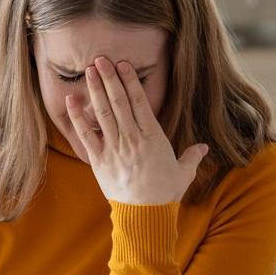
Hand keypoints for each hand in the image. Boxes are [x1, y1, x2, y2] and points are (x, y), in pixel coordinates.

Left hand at [64, 56, 207, 205]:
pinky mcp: (99, 160)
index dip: (130, 81)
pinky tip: (71, 100)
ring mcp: (114, 148)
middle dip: (109, 78)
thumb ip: (192, 156)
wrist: (145, 215)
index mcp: (153, 137)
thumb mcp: (183, 172)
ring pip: (103, 113)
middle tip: (100, 59)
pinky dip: (78, 117)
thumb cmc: (165, 193)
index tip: (123, 64)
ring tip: (88, 71)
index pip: (140, 102)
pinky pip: (86, 135)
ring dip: (95, 90)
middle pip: (119, 102)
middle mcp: (132, 138)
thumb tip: (204, 148)